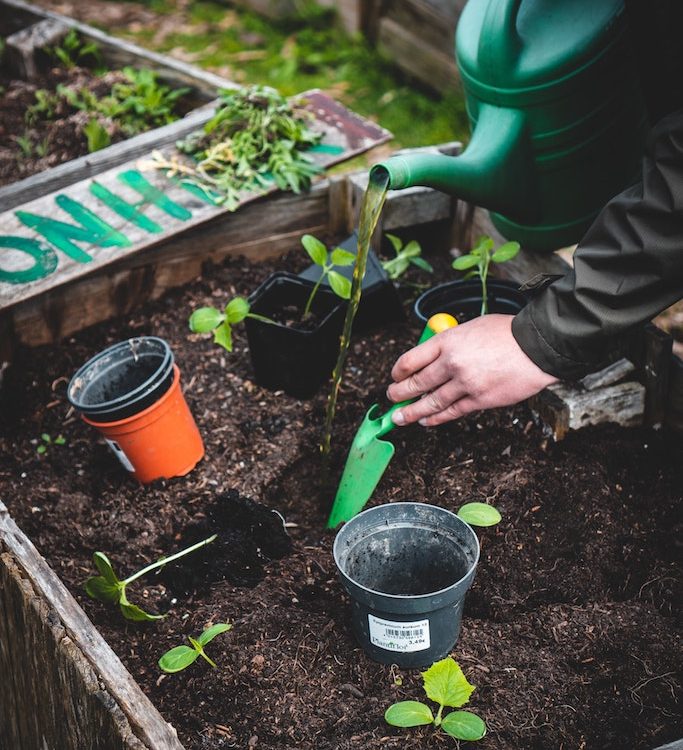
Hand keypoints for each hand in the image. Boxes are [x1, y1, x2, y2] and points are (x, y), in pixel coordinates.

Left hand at [386, 314, 557, 425]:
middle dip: (398, 394)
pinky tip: (426, 421)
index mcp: (448, 341)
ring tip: (399, 417)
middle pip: (416, 383)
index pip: (411, 359)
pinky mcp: (480, 400)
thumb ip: (450, 342)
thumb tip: (433, 357)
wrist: (537, 346)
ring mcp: (465, 384)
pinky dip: (436, 418)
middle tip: (391, 398)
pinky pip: (451, 412)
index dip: (398, 371)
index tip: (394, 376)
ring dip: (411, 412)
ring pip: (430, 402)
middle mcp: (452, 363)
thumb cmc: (507, 333)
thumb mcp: (471, 327)